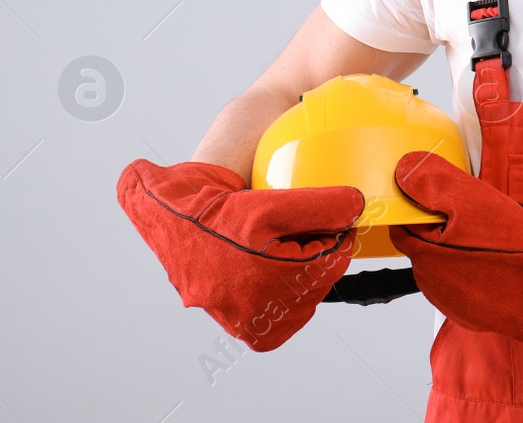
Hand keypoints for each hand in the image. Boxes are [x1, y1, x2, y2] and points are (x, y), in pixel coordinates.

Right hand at [116, 159, 364, 350]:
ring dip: (304, 275)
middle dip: (321, 255)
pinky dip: (286, 296)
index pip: (330, 264)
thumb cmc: (211, 208)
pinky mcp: (232, 321)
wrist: (165, 213)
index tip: (338, 218)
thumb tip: (356, 206)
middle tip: (312, 228)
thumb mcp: (270, 202)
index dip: (339, 236)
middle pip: (315, 285)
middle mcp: (251, 314)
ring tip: (290, 246)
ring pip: (299, 303)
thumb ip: (321, 205)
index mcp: (264, 284)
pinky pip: (277, 318)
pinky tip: (279, 270)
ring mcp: (239, 321)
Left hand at [390, 152, 522, 378]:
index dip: (421, 198)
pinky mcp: (492, 310)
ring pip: (457, 259)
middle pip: (430, 243)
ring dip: (470, 240)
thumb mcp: (473, 202)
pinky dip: (489, 261)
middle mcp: (442, 290)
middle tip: (477, 200)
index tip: (440, 182)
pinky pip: (480, 278)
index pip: (407, 224)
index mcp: (428, 263)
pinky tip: (511, 247)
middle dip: (446, 220)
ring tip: (500, 223)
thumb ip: (432, 183)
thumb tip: (403, 168)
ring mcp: (467, 304)